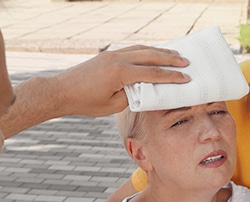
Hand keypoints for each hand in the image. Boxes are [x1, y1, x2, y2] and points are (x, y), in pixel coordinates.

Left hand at [54, 45, 190, 117]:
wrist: (62, 91)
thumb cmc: (87, 102)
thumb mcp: (114, 105)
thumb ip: (133, 94)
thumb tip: (147, 88)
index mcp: (120, 72)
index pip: (153, 73)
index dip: (171, 76)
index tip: (186, 78)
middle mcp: (118, 58)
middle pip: (151, 56)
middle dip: (171, 59)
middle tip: (187, 62)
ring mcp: (112, 54)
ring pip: (142, 49)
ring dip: (160, 51)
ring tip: (176, 54)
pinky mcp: (108, 54)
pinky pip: (133, 49)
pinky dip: (147, 50)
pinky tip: (155, 53)